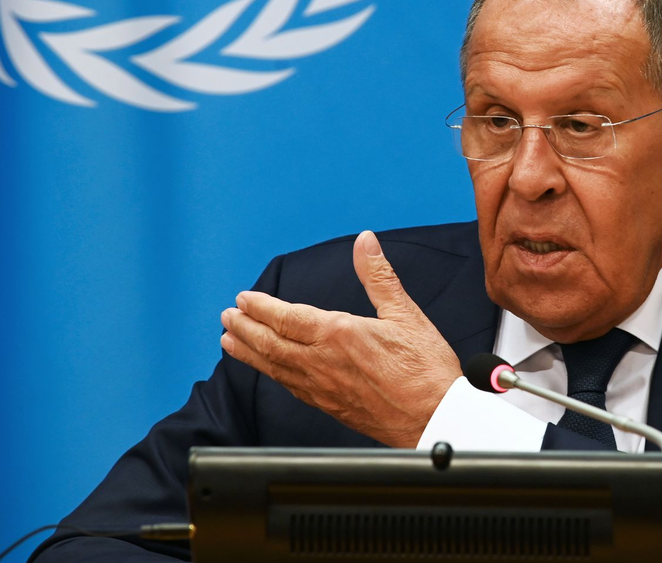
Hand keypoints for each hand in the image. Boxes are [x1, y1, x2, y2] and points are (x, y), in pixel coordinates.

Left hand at [219, 230, 462, 447]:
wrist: (435, 419)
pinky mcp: (330, 407)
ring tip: (230, 343)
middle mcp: (322, 362)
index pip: (285, 317)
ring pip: (274, 368)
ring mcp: (322, 388)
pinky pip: (289, 387)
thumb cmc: (425, 370)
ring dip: (248, 353)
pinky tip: (270, 370)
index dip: (260, 307)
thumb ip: (378, 276)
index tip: (243, 299)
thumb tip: (365, 243)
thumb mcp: (406, 314)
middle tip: (227, 318)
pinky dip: (271, 374)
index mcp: (338, 334)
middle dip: (244, 329)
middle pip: (270, 343)